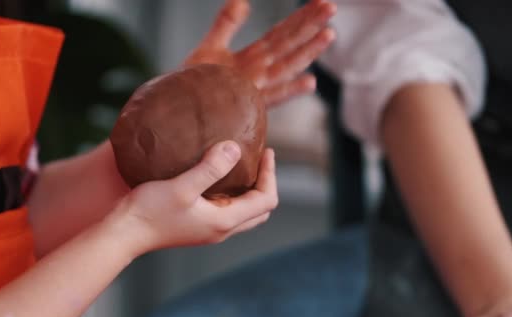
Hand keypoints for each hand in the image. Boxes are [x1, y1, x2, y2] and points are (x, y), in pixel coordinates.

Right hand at [106, 141, 277, 252]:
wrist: (124, 234)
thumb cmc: (150, 211)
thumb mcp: (182, 186)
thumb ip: (210, 168)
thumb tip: (235, 148)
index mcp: (224, 221)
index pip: (265, 200)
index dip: (271, 175)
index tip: (266, 151)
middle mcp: (221, 229)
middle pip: (260, 209)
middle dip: (265, 183)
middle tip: (259, 158)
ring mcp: (209, 229)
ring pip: (244, 211)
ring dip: (250, 189)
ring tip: (242, 164)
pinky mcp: (197, 226)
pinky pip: (227, 210)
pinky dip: (233, 193)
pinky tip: (218, 175)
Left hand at [185, 0, 335, 106]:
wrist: (182, 110)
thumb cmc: (195, 84)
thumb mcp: (211, 47)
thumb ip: (226, 24)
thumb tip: (242, 1)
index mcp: (253, 58)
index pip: (282, 34)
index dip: (301, 17)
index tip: (321, 3)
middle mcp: (259, 72)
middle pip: (289, 44)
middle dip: (310, 26)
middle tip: (330, 7)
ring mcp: (256, 87)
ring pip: (287, 64)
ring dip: (308, 51)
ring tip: (329, 34)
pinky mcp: (248, 103)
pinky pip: (272, 95)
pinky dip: (291, 89)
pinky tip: (310, 82)